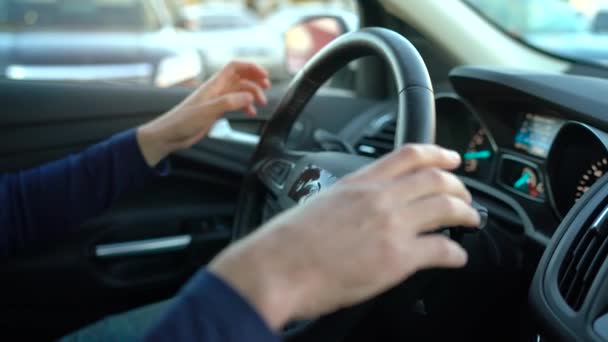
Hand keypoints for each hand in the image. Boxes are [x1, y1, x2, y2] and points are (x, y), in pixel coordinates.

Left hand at [136, 61, 270, 165]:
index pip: (235, 67)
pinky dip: (245, 106)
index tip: (265, 75)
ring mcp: (217, 100)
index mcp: (214, 85)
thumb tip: (249, 96)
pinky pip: (235, 104)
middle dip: (255, 83)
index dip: (251, 67)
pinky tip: (250, 113)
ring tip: (261, 105)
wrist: (170, 135)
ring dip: (252, 95)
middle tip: (265, 94)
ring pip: (240, 91)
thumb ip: (229, 102)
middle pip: (241, 78)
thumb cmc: (183, 121)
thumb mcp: (208, 111)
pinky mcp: (216, 111)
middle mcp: (217, 90)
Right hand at [209, 144, 479, 329]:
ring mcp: (391, 226)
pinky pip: (442, 249)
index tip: (451, 159)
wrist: (276, 267)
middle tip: (466, 196)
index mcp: (360, 182)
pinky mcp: (397, 258)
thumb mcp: (320, 202)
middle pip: (436, 179)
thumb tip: (363, 207)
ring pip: (447, 207)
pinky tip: (457, 258)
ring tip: (471, 221)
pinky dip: (456, 254)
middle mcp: (380, 198)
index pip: (409, 155)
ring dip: (467, 214)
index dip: (438, 154)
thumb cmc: (288, 240)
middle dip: (459, 186)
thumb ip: (350, 199)